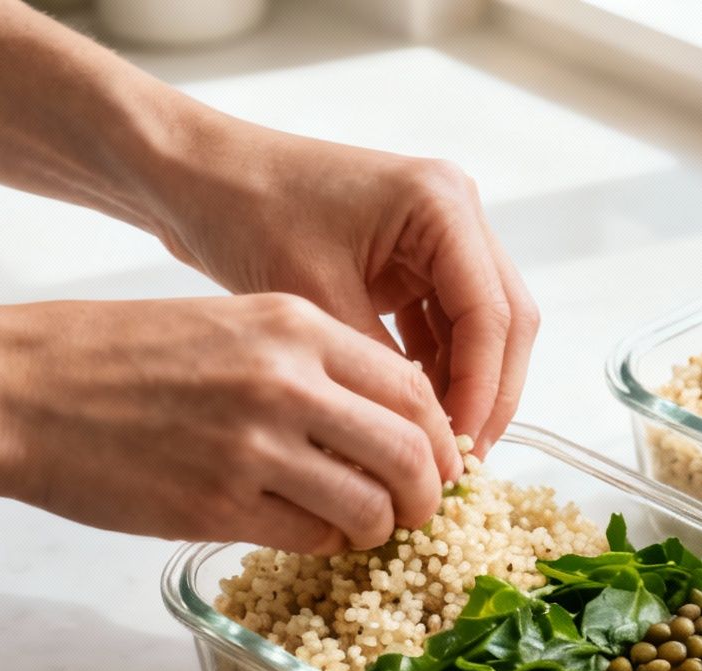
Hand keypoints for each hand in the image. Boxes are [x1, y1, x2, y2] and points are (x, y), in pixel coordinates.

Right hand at [0, 293, 463, 552]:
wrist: (14, 387)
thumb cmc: (111, 356)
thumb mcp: (224, 324)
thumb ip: (304, 363)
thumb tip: (376, 417)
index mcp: (293, 326)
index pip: (411, 387)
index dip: (438, 435)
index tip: (436, 459)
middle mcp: (286, 382)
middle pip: (411, 451)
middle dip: (428, 492)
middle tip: (419, 510)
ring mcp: (255, 447)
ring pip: (372, 506)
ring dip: (380, 527)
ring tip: (365, 528)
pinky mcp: (218, 505)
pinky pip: (312, 538)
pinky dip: (327, 544)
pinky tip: (312, 534)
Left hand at [141, 117, 538, 453]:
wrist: (197, 177)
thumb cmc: (246, 214)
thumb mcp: (315, 300)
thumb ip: (378, 365)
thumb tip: (417, 440)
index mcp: (440, 203)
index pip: (491, 313)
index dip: (483, 389)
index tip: (458, 450)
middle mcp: (454, 211)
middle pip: (504, 319)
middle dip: (488, 393)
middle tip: (463, 462)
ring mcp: (438, 234)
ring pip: (481, 327)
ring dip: (467, 385)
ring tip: (439, 450)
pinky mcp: (412, 258)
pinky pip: (445, 323)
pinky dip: (437, 369)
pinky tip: (413, 416)